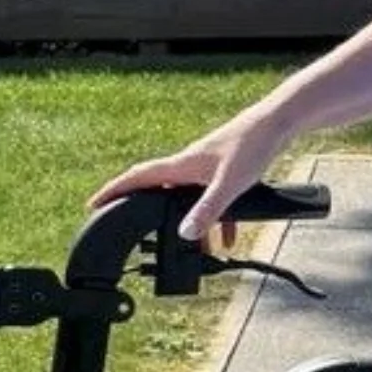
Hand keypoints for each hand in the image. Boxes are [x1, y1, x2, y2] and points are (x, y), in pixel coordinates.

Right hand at [88, 108, 290, 244]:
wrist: (278, 122)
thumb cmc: (252, 145)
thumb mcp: (229, 184)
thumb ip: (208, 211)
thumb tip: (185, 233)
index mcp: (182, 165)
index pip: (138, 177)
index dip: (113, 190)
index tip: (93, 203)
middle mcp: (188, 164)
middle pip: (158, 190)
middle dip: (146, 211)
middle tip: (134, 231)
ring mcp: (205, 166)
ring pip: (187, 199)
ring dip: (187, 222)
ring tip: (192, 249)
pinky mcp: (223, 169)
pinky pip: (211, 199)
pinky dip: (215, 218)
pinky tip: (227, 238)